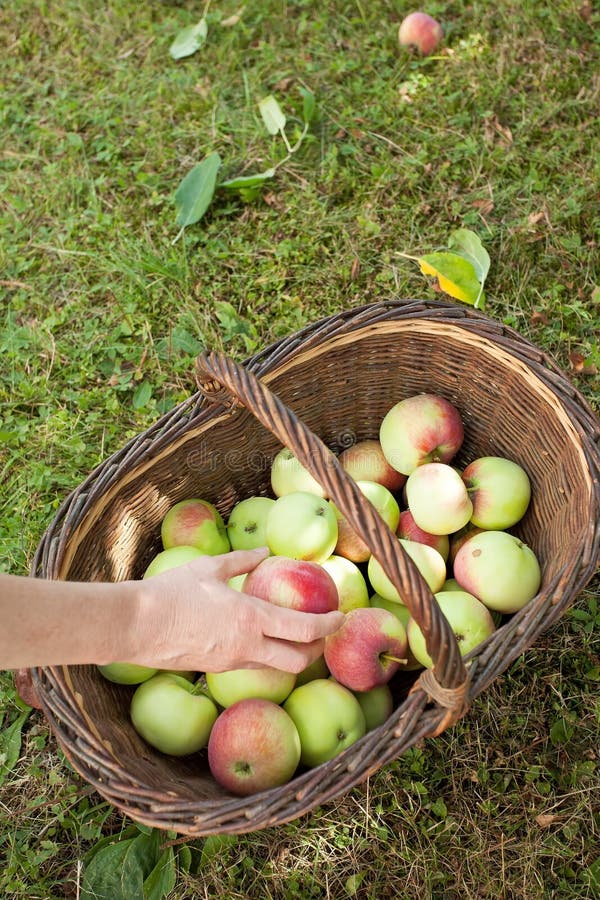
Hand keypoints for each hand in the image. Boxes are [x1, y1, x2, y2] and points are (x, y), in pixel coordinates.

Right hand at [131, 547, 343, 673]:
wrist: (135, 627)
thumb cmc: (172, 592)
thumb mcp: (209, 568)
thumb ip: (241, 561)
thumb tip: (264, 551)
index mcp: (251, 619)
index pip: (304, 630)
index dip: (328, 626)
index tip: (340, 618)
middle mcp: (247, 646)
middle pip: (297, 661)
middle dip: (316, 651)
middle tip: (323, 635)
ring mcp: (231, 662)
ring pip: (274, 666)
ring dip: (290, 655)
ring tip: (295, 637)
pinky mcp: (215, 669)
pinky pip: (250, 663)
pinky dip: (264, 654)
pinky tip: (258, 638)